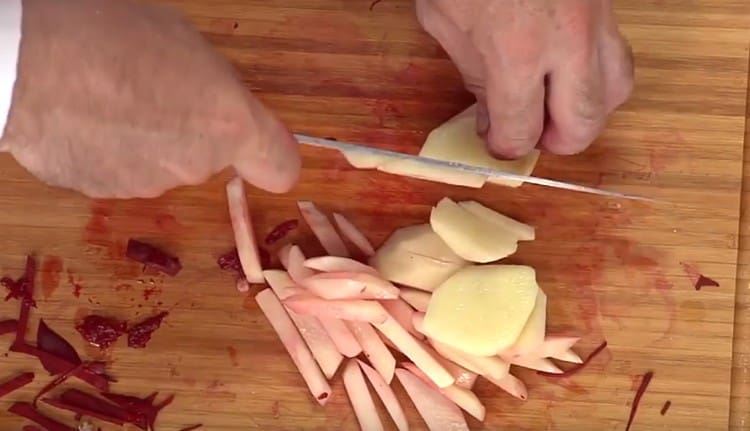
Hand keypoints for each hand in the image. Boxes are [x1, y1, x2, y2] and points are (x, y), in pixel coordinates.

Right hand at [0, 0, 299, 197]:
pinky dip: (110, 153)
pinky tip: (83, 118)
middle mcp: (196, 166)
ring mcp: (147, 186)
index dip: (269, 157)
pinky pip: (121, 171)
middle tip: (156, 91)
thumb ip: (214, 89)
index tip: (256, 145)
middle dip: (193, 132)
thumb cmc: (110, 31)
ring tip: (109, 98)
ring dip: (149, 142)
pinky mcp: (102, 194)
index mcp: (228, 124)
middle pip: (210, 159)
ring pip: (163, 166)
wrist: (23, 63)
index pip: (279, 167)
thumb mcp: (183, 42)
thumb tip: (211, 106)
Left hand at [416, 0, 633, 157]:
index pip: (523, 131)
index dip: (505, 147)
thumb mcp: (443, 19)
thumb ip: (472, 74)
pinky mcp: (608, 5)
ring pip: (617, 91)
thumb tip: (493, 114)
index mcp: (515, 52)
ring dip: (586, 109)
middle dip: (556, 140)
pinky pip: (618, 55)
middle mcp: (567, 42)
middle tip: (532, 131)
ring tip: (554, 103)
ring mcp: (596, 20)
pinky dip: (598, 74)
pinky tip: (568, 68)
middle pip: (584, 124)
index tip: (497, 142)